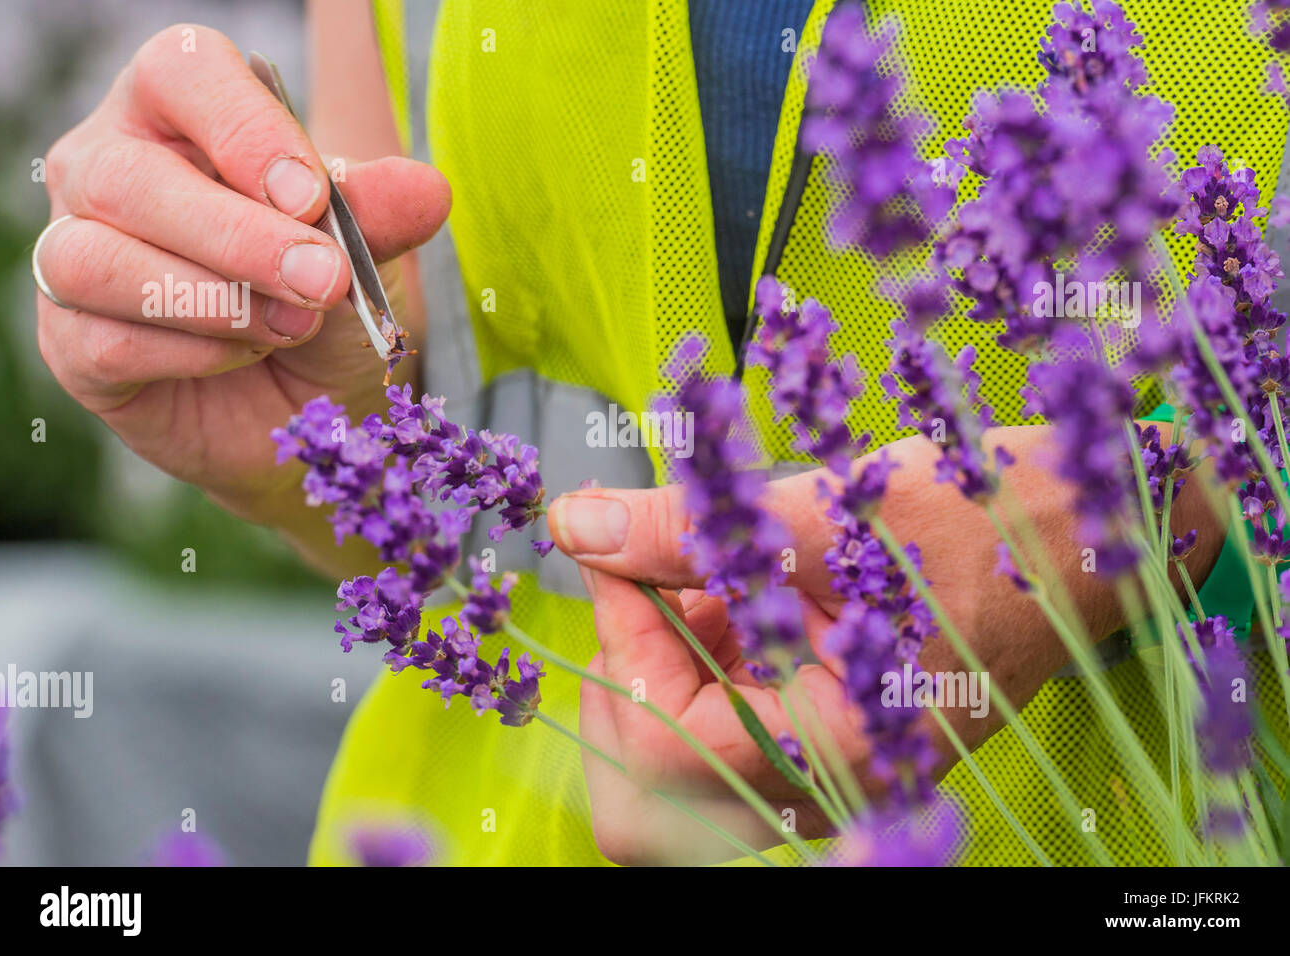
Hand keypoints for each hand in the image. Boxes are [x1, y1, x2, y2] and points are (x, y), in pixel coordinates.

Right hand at [35, 25, 449, 524]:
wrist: (317, 411)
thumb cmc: (327, 305)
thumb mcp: (363, 255)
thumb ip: (379, 217)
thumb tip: (427, 191)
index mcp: (177, 116)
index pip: (180, 71)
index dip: (244, 128)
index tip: (311, 196)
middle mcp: (106, 171)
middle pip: (128, 177)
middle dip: (240, 237)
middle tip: (323, 281)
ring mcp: (75, 257)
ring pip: (96, 260)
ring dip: (214, 301)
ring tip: (292, 328)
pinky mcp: (73, 346)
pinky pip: (106, 342)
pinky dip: (193, 355)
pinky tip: (244, 356)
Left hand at [549, 427, 1213, 863]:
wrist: (1087, 534)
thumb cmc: (991, 520)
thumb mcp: (831, 511)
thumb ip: (691, 528)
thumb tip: (576, 526)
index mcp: (843, 751)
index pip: (662, 744)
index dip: (621, 637)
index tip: (616, 543)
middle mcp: (833, 788)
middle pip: (651, 794)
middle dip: (626, 677)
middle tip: (645, 579)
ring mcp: (829, 772)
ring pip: (679, 764)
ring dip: (663, 662)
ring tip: (707, 573)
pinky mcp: (828, 739)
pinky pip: (725, 730)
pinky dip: (704, 660)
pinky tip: (735, 590)